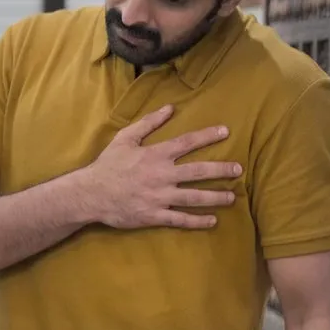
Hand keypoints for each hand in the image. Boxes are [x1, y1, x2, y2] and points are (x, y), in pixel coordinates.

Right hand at [79, 104, 240, 229]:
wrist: (91, 193)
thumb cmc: (108, 164)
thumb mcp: (125, 138)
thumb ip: (148, 123)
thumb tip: (169, 108)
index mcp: (155, 155)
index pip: (187, 143)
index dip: (207, 136)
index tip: (226, 132)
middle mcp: (162, 175)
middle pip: (198, 172)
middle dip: (221, 170)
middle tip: (238, 170)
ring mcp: (160, 197)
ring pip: (195, 198)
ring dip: (216, 197)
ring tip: (231, 197)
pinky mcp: (155, 215)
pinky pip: (181, 219)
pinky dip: (198, 221)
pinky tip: (212, 220)